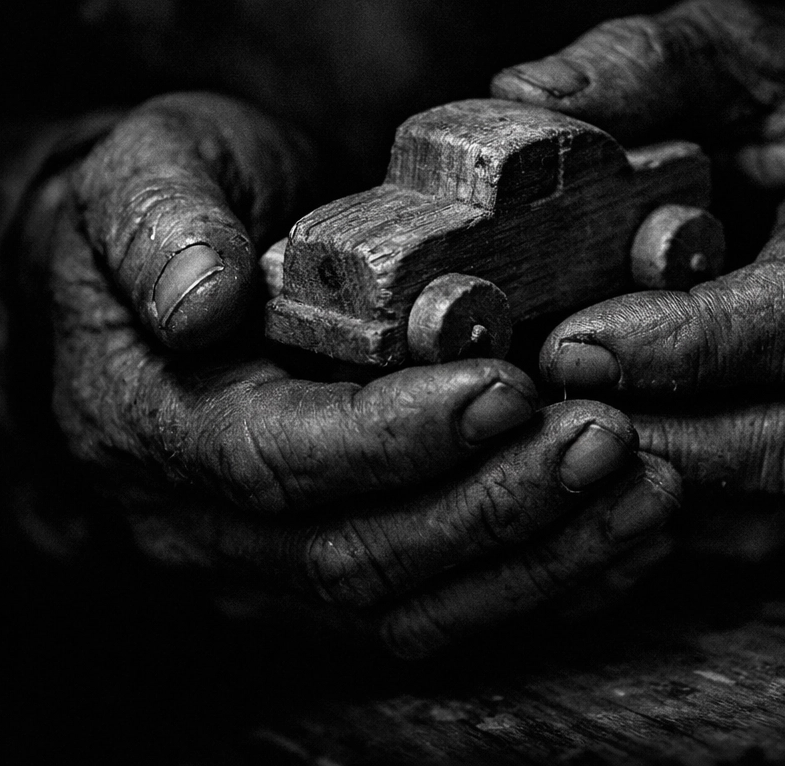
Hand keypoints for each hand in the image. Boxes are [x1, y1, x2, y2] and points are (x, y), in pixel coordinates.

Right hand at [11, 92, 679, 655]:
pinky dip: (542, 580)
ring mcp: (274, 560)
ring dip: (538, 557)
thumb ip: (161, 227)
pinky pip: (441, 606)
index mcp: (154, 421)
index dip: (395, 436)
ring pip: (411, 604)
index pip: (277, 458)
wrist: (170, 276)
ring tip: (643, 489)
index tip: (505, 385)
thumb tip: (202, 303)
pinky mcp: (338, 565)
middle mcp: (210, 519)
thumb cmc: (172, 210)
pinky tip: (623, 533)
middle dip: (493, 504)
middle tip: (604, 437)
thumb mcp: (141, 177)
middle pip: (358, 554)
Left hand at [492, 0, 784, 515]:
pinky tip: (599, 462)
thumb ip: (645, 62)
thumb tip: (520, 91)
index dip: (683, 344)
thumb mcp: (743, 45)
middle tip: (534, 406)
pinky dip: (677, 504)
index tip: (567, 345)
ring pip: (780, 495)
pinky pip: (772, 517)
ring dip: (655, 479)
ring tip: (549, 437)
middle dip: (654, 431)